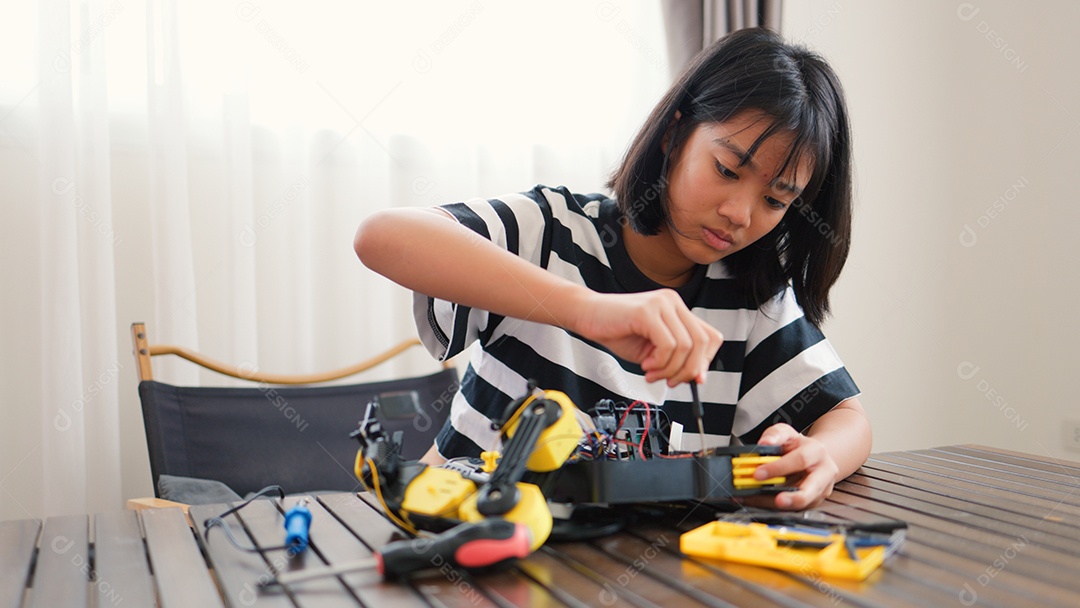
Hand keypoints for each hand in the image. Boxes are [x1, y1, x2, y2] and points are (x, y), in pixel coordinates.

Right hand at [570, 289, 722, 385]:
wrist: (586, 316)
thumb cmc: (617, 331)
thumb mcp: (653, 350)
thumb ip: (676, 358)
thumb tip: (697, 377)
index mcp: (677, 309)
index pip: (711, 337)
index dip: (705, 362)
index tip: (692, 379)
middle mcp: (673, 302)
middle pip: (702, 342)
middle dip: (687, 370)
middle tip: (669, 381)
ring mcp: (661, 304)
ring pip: (685, 346)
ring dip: (668, 369)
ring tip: (651, 373)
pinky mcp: (647, 311)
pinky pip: (667, 345)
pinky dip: (659, 362)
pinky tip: (646, 365)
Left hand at [743, 423, 839, 509]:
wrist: (814, 456)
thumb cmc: (798, 445)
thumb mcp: (786, 433)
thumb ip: (774, 435)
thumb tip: (764, 443)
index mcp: (817, 452)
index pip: (800, 460)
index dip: (779, 468)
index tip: (758, 474)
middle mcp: (824, 472)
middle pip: (812, 489)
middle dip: (794, 498)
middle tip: (778, 501)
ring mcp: (822, 489)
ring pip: (803, 503)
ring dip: (779, 505)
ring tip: (758, 501)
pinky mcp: (815, 501)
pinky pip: (796, 508)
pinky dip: (777, 507)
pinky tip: (761, 502)